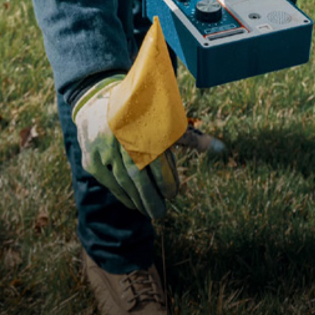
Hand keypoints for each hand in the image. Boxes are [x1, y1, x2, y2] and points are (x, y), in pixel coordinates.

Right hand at [72, 76, 178, 218]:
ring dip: (137, 201)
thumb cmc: (140, 114)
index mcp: (141, 125)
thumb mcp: (164, 120)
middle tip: (161, 213)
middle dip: (151, 199)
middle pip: (138, 176)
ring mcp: (102, 148)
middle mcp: (120, 136)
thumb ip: (192, 137)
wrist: (97, 102)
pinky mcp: (91, 158)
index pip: (156, 162)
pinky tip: (133, 203)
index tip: (173, 193)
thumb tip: (223, 149)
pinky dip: (122, 195)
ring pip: (122, 182)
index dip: (166, 182)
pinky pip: (108, 183)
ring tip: (149, 211)